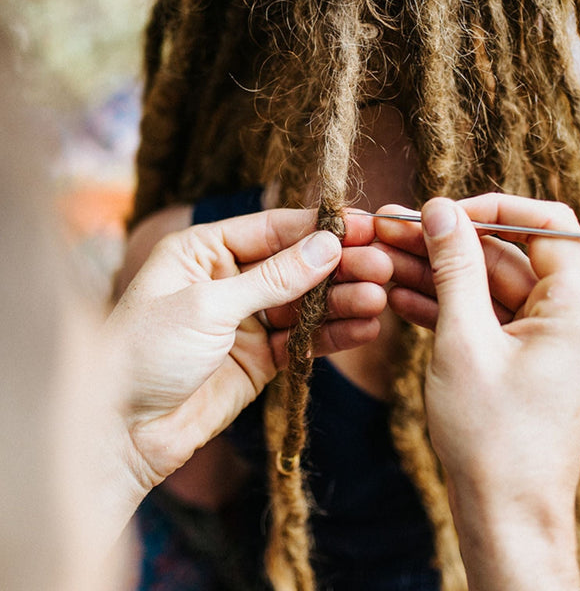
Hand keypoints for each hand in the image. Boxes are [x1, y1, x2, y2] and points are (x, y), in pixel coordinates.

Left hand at [104, 208, 390, 502]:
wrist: (119, 434)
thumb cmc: (144, 352)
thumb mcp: (210, 305)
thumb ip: (274, 277)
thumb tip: (328, 245)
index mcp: (204, 250)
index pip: (273, 228)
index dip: (319, 228)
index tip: (364, 225)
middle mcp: (228, 279)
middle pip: (296, 265)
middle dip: (339, 265)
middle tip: (381, 264)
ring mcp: (246, 320)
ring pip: (306, 302)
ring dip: (343, 300)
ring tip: (380, 297)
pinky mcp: (260, 358)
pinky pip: (305, 340)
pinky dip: (334, 334)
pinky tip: (365, 327)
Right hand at [375, 194, 579, 589]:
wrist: (505, 517)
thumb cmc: (491, 437)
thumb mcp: (463, 340)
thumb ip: (454, 266)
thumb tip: (440, 209)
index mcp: (579, 308)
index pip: (547, 224)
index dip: (493, 208)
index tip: (443, 213)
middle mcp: (575, 318)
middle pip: (511, 254)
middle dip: (450, 242)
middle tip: (394, 230)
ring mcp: (551, 340)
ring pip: (493, 286)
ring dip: (442, 273)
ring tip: (386, 258)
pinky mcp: (528, 359)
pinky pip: (491, 317)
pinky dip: (452, 306)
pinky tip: (402, 295)